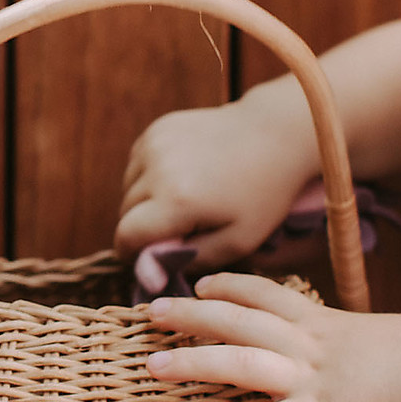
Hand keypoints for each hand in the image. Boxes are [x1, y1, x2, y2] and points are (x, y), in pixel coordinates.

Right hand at [114, 93, 314, 268]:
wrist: (275, 134)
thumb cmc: (262, 195)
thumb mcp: (237, 241)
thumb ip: (187, 260)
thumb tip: (146, 273)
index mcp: (177, 200)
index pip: (126, 236)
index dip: (133, 253)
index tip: (150, 258)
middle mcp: (158, 169)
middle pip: (124, 211)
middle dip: (143, 226)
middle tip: (177, 229)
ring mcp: (155, 143)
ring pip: (128, 187)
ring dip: (144, 201)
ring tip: (182, 200)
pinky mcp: (157, 128)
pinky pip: (137, 164)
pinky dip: (150, 176)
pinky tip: (180, 176)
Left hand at [145, 273, 400, 401]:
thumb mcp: (393, 341)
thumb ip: (366, 346)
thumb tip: (367, 350)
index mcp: (328, 325)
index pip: (269, 295)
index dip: (233, 288)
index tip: (204, 284)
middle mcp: (309, 346)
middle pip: (238, 319)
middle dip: (191, 313)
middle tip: (151, 310)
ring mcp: (309, 380)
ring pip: (238, 362)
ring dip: (192, 362)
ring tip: (152, 366)